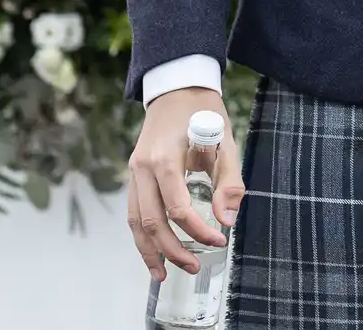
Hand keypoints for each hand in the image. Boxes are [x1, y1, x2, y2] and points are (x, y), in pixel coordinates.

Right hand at [126, 88, 241, 279]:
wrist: (177, 88)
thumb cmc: (204, 112)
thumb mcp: (226, 141)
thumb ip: (229, 181)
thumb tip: (227, 220)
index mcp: (164, 158)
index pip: (177, 207)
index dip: (197, 230)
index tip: (219, 240)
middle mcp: (142, 168)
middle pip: (151, 221)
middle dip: (172, 249)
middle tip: (194, 267)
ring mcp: (134, 172)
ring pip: (136, 222)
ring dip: (150, 250)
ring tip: (165, 274)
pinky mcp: (134, 176)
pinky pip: (134, 213)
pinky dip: (141, 237)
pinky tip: (153, 253)